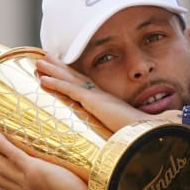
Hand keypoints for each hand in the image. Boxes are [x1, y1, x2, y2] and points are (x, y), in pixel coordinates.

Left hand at [36, 55, 179, 131]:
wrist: (150, 132)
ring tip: (39, 62)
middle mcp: (100, 94)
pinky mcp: (94, 101)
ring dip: (53, 70)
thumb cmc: (141, 132)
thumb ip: (120, 124)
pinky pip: (70, 90)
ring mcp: (97, 96)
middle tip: (45, 58)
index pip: (85, 84)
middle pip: (75, 76)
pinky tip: (43, 79)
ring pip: (70, 79)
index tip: (60, 68)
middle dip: (59, 66)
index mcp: (106, 100)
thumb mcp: (126, 126)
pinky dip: (56, 83)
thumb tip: (122, 130)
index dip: (72, 75)